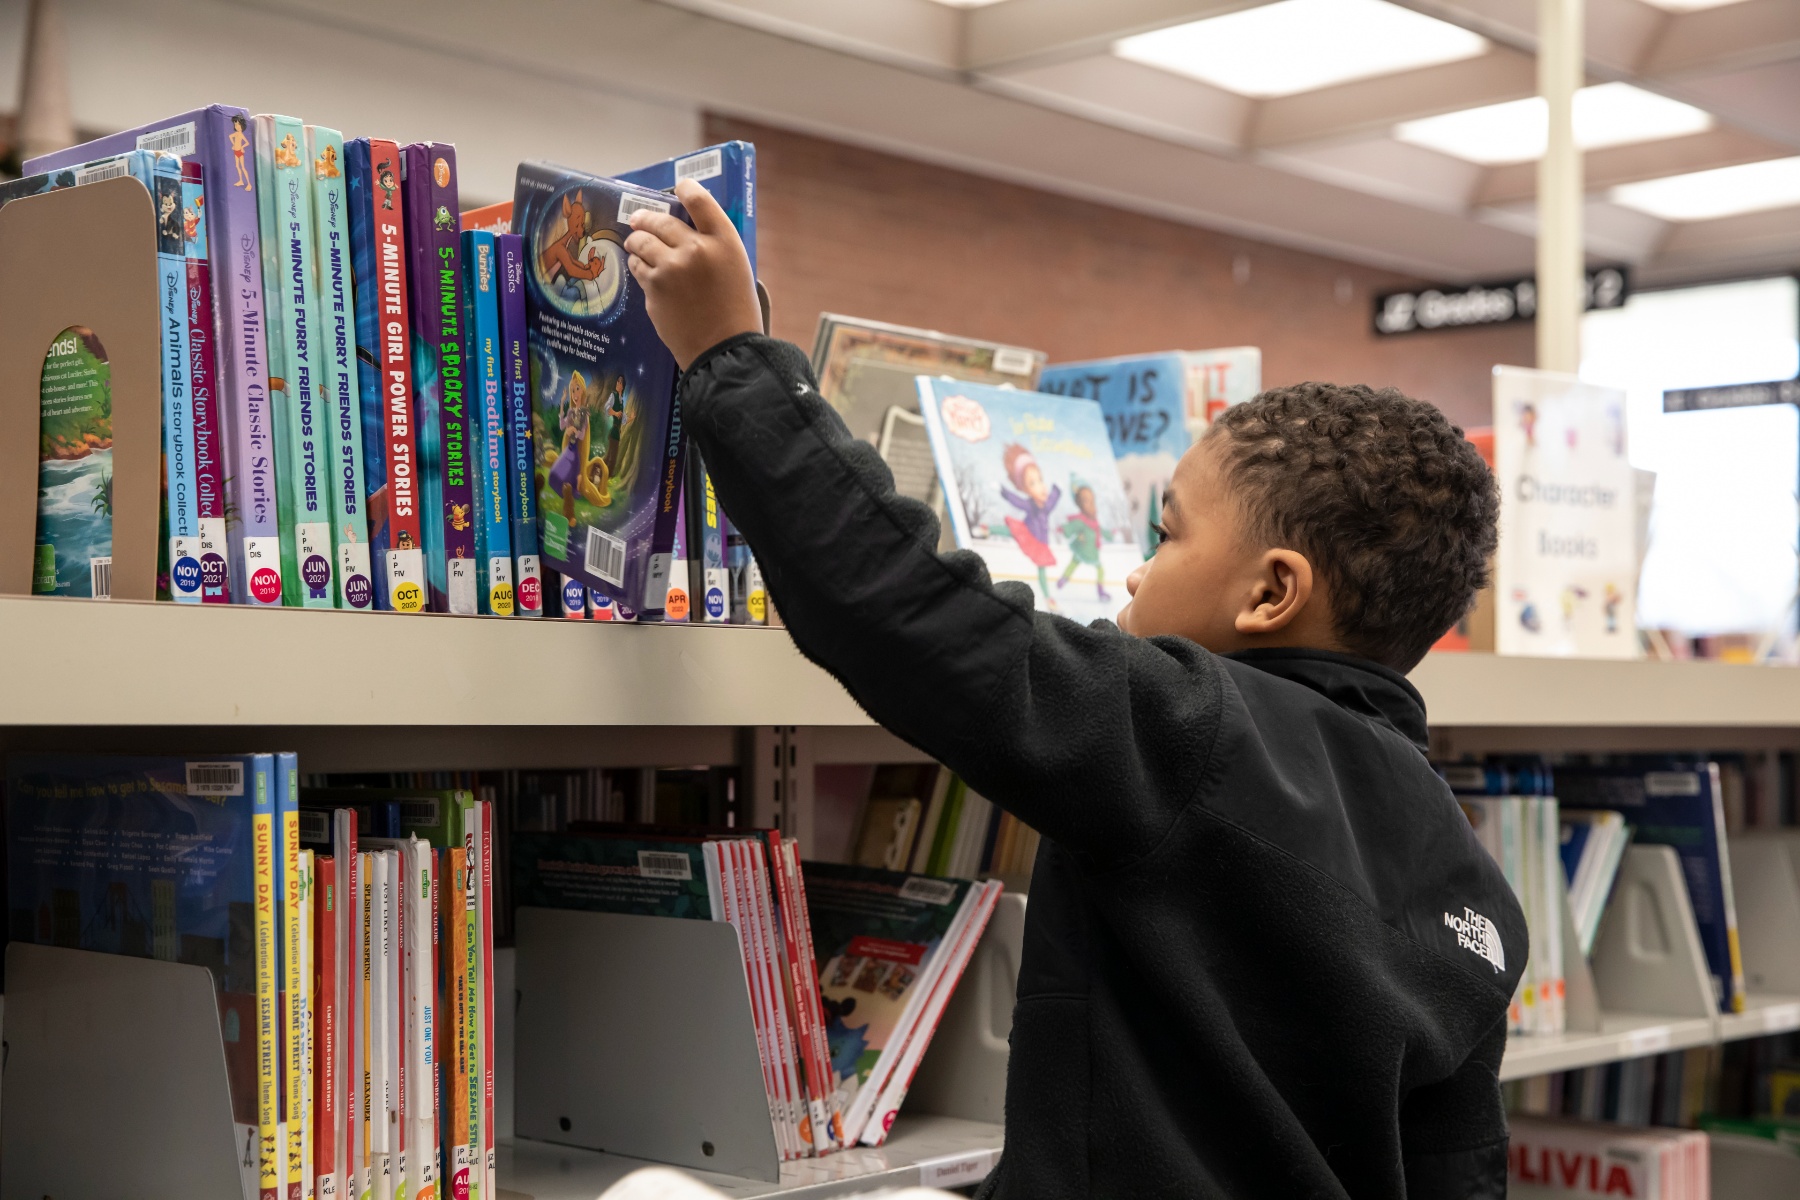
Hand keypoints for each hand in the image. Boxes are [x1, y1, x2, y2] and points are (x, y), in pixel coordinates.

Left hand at [625, 178, 762, 371]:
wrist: (723, 351)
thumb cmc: (737, 314)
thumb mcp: (738, 270)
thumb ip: (716, 248)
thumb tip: (689, 232)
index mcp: (725, 242)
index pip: (699, 199)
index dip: (685, 188)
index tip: (678, 187)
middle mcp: (696, 249)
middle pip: (661, 219)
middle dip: (646, 217)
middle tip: (640, 219)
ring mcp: (671, 268)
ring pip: (642, 241)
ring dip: (636, 240)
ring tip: (635, 242)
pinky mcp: (653, 288)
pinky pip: (637, 267)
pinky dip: (638, 265)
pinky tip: (642, 268)